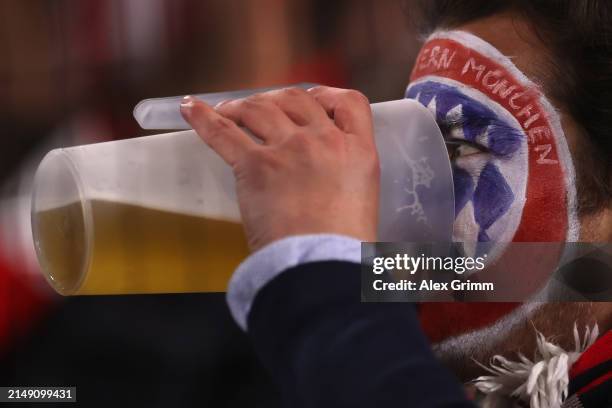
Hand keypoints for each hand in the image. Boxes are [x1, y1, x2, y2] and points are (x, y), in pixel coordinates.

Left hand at [180, 86, 378, 250]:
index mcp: (358, 150)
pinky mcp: (255, 165)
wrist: (320, 266)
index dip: (328, 96)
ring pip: (260, 107)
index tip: (314, 101)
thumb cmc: (344, 248)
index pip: (349, 102)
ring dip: (242, 106)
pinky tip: (190, 108)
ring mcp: (288, 149)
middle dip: (278, 99)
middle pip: (297, 99)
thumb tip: (331, 184)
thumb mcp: (364, 202)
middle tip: (264, 109)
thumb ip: (348, 178)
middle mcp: (324, 140)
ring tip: (229, 111)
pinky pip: (223, 133)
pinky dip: (203, 118)